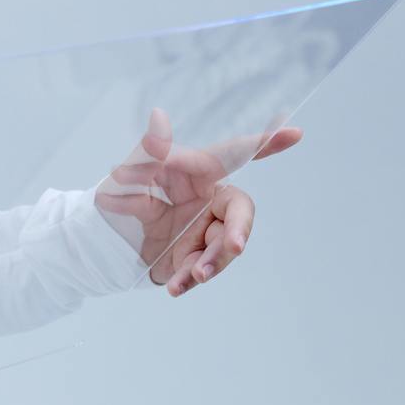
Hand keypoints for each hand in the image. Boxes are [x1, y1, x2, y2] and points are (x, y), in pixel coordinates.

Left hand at [92, 106, 303, 297]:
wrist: (110, 231)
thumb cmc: (129, 191)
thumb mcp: (132, 172)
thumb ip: (147, 154)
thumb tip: (158, 117)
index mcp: (202, 173)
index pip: (235, 155)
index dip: (265, 143)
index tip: (295, 132)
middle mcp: (211, 202)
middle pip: (239, 214)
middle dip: (240, 230)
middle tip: (235, 245)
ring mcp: (205, 232)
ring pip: (222, 248)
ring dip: (213, 262)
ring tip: (196, 274)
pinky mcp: (191, 258)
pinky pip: (197, 270)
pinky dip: (186, 279)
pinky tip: (175, 287)